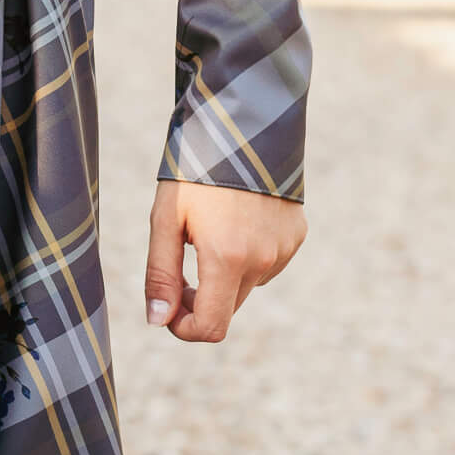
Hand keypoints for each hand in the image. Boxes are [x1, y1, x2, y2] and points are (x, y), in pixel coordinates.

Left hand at [144, 180, 305, 344]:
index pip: (211, 327)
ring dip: (224, 276)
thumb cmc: (195, 171)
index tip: (169, 309)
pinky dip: (247, 258)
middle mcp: (262, 260)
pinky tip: (235, 223)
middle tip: (180, 268)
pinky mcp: (296, 236)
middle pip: (227, 309)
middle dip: (200, 300)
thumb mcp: (166, 220)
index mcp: (227, 259)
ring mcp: (284, 249)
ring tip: (208, 234)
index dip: (185, 328)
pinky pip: (267, 264)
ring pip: (247, 287)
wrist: (243, 126)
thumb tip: (158, 321)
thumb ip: (161, 274)